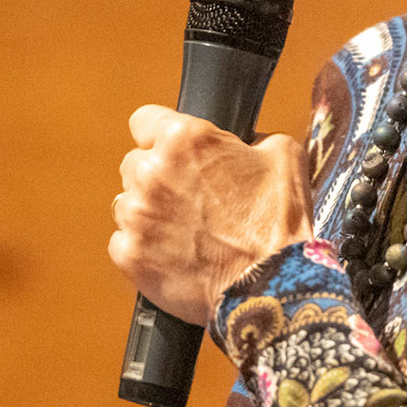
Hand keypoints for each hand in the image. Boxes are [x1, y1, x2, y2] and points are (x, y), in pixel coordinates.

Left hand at [111, 105, 313, 324]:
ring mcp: (137, 215)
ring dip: (148, 213)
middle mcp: (152, 171)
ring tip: (183, 231)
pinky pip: (123, 243)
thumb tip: (248, 144)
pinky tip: (173, 255)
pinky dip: (143, 249)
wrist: (274, 285)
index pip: (143, 120)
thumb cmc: (278, 224)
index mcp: (184, 139)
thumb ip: (255, 138)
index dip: (160, 136)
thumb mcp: (284, 156)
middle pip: (133, 163)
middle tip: (188, 198)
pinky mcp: (130, 255)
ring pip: (126, 204)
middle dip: (156, 177)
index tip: (171, 152)